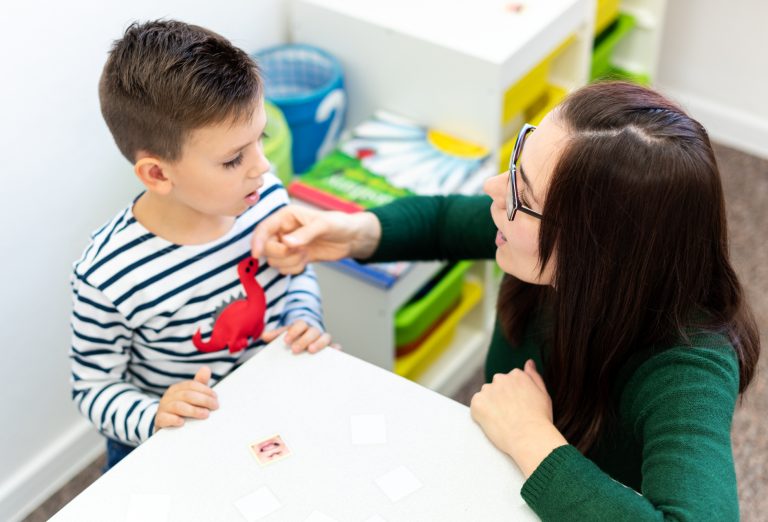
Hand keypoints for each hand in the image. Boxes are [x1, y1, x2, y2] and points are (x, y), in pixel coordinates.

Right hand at [154, 366, 218, 431]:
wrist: (165, 424)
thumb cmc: (181, 408)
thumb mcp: (191, 395)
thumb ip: (199, 383)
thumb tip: (206, 368)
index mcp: (177, 388)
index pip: (191, 385)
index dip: (205, 390)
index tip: (215, 397)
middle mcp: (168, 396)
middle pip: (187, 395)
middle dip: (203, 400)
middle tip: (214, 406)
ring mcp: (163, 408)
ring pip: (177, 406)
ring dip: (193, 410)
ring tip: (205, 414)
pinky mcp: (159, 420)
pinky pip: (164, 418)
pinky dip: (173, 419)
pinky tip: (182, 422)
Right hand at [251, 205, 380, 274]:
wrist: (351, 238)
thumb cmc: (339, 224)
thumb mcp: (323, 226)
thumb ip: (305, 234)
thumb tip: (286, 242)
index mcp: (286, 216)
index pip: (264, 228)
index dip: (257, 241)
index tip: (257, 255)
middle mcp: (284, 230)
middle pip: (267, 248)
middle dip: (281, 254)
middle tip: (299, 250)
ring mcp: (288, 245)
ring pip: (275, 260)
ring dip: (289, 262)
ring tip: (305, 254)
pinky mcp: (295, 257)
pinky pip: (285, 268)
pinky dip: (294, 268)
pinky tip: (306, 260)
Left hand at [261, 320, 339, 353]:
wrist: (305, 339)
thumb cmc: (294, 338)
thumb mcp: (284, 335)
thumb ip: (275, 335)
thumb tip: (264, 336)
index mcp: (302, 326)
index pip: (299, 324)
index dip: (293, 331)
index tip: (286, 341)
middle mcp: (314, 330)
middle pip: (312, 331)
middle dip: (304, 340)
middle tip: (295, 349)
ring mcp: (323, 338)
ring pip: (325, 337)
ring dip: (319, 343)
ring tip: (311, 351)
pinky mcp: (330, 347)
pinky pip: (335, 346)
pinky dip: (336, 348)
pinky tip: (335, 351)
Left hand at [470, 360, 566, 477]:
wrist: (529, 437)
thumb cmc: (539, 419)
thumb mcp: (543, 394)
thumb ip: (534, 376)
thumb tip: (529, 362)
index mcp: (516, 375)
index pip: (509, 382)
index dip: (513, 397)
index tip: (518, 408)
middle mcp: (500, 378)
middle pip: (496, 387)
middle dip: (500, 399)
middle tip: (510, 416)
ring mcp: (487, 390)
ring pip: (485, 397)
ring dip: (490, 406)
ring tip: (503, 421)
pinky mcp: (477, 403)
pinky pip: (476, 408)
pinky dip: (481, 416)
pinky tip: (494, 424)